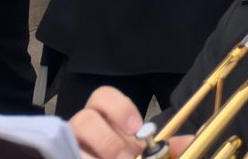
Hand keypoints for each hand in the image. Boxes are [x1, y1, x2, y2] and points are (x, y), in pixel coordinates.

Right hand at [71, 85, 192, 157]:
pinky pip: (63, 156)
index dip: (119, 108)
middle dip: (107, 140)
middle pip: (84, 119)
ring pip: (67, 142)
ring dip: (89, 157)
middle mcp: (80, 127)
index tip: (136, 128)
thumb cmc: (123, 156)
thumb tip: (188, 141)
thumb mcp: (143, 150)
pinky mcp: (60, 154)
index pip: (103, 95)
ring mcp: (66, 144)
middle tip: (125, 157)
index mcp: (103, 115)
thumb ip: (164, 146)